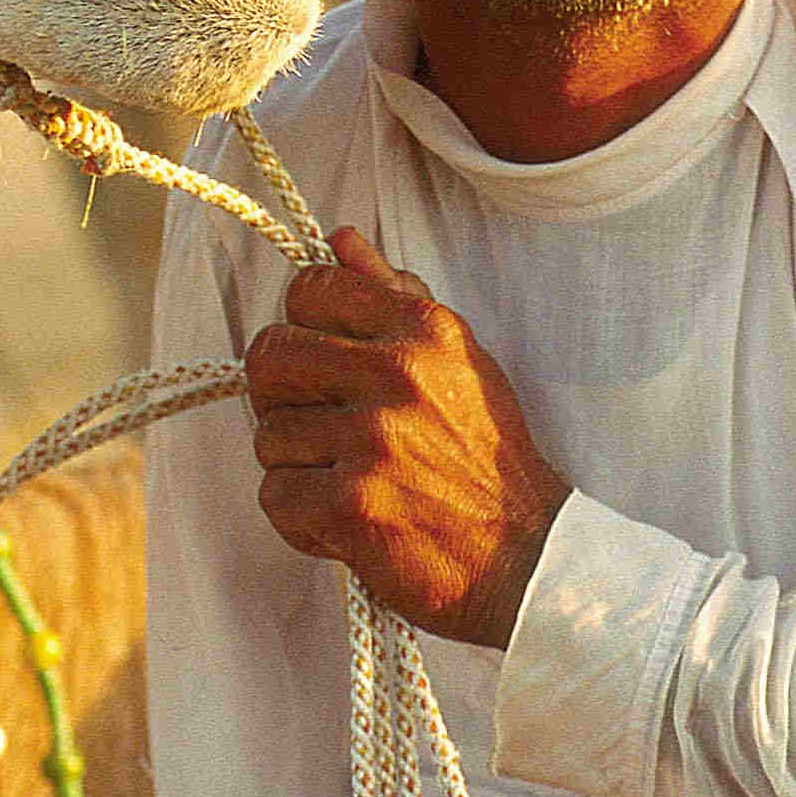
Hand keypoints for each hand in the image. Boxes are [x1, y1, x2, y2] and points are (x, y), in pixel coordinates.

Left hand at [246, 226, 570, 648]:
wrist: (527, 557)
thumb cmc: (485, 457)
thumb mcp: (456, 359)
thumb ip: (393, 293)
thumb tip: (339, 238)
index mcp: (423, 329)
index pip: (309, 289)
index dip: (301, 327)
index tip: (321, 361)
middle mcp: (398, 374)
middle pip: (269, 355)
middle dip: (279, 396)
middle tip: (317, 425)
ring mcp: (373, 440)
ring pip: (268, 433)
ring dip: (297, 465)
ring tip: (347, 479)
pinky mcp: (352, 504)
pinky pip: (275, 495)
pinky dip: (300, 517)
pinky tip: (344, 519)